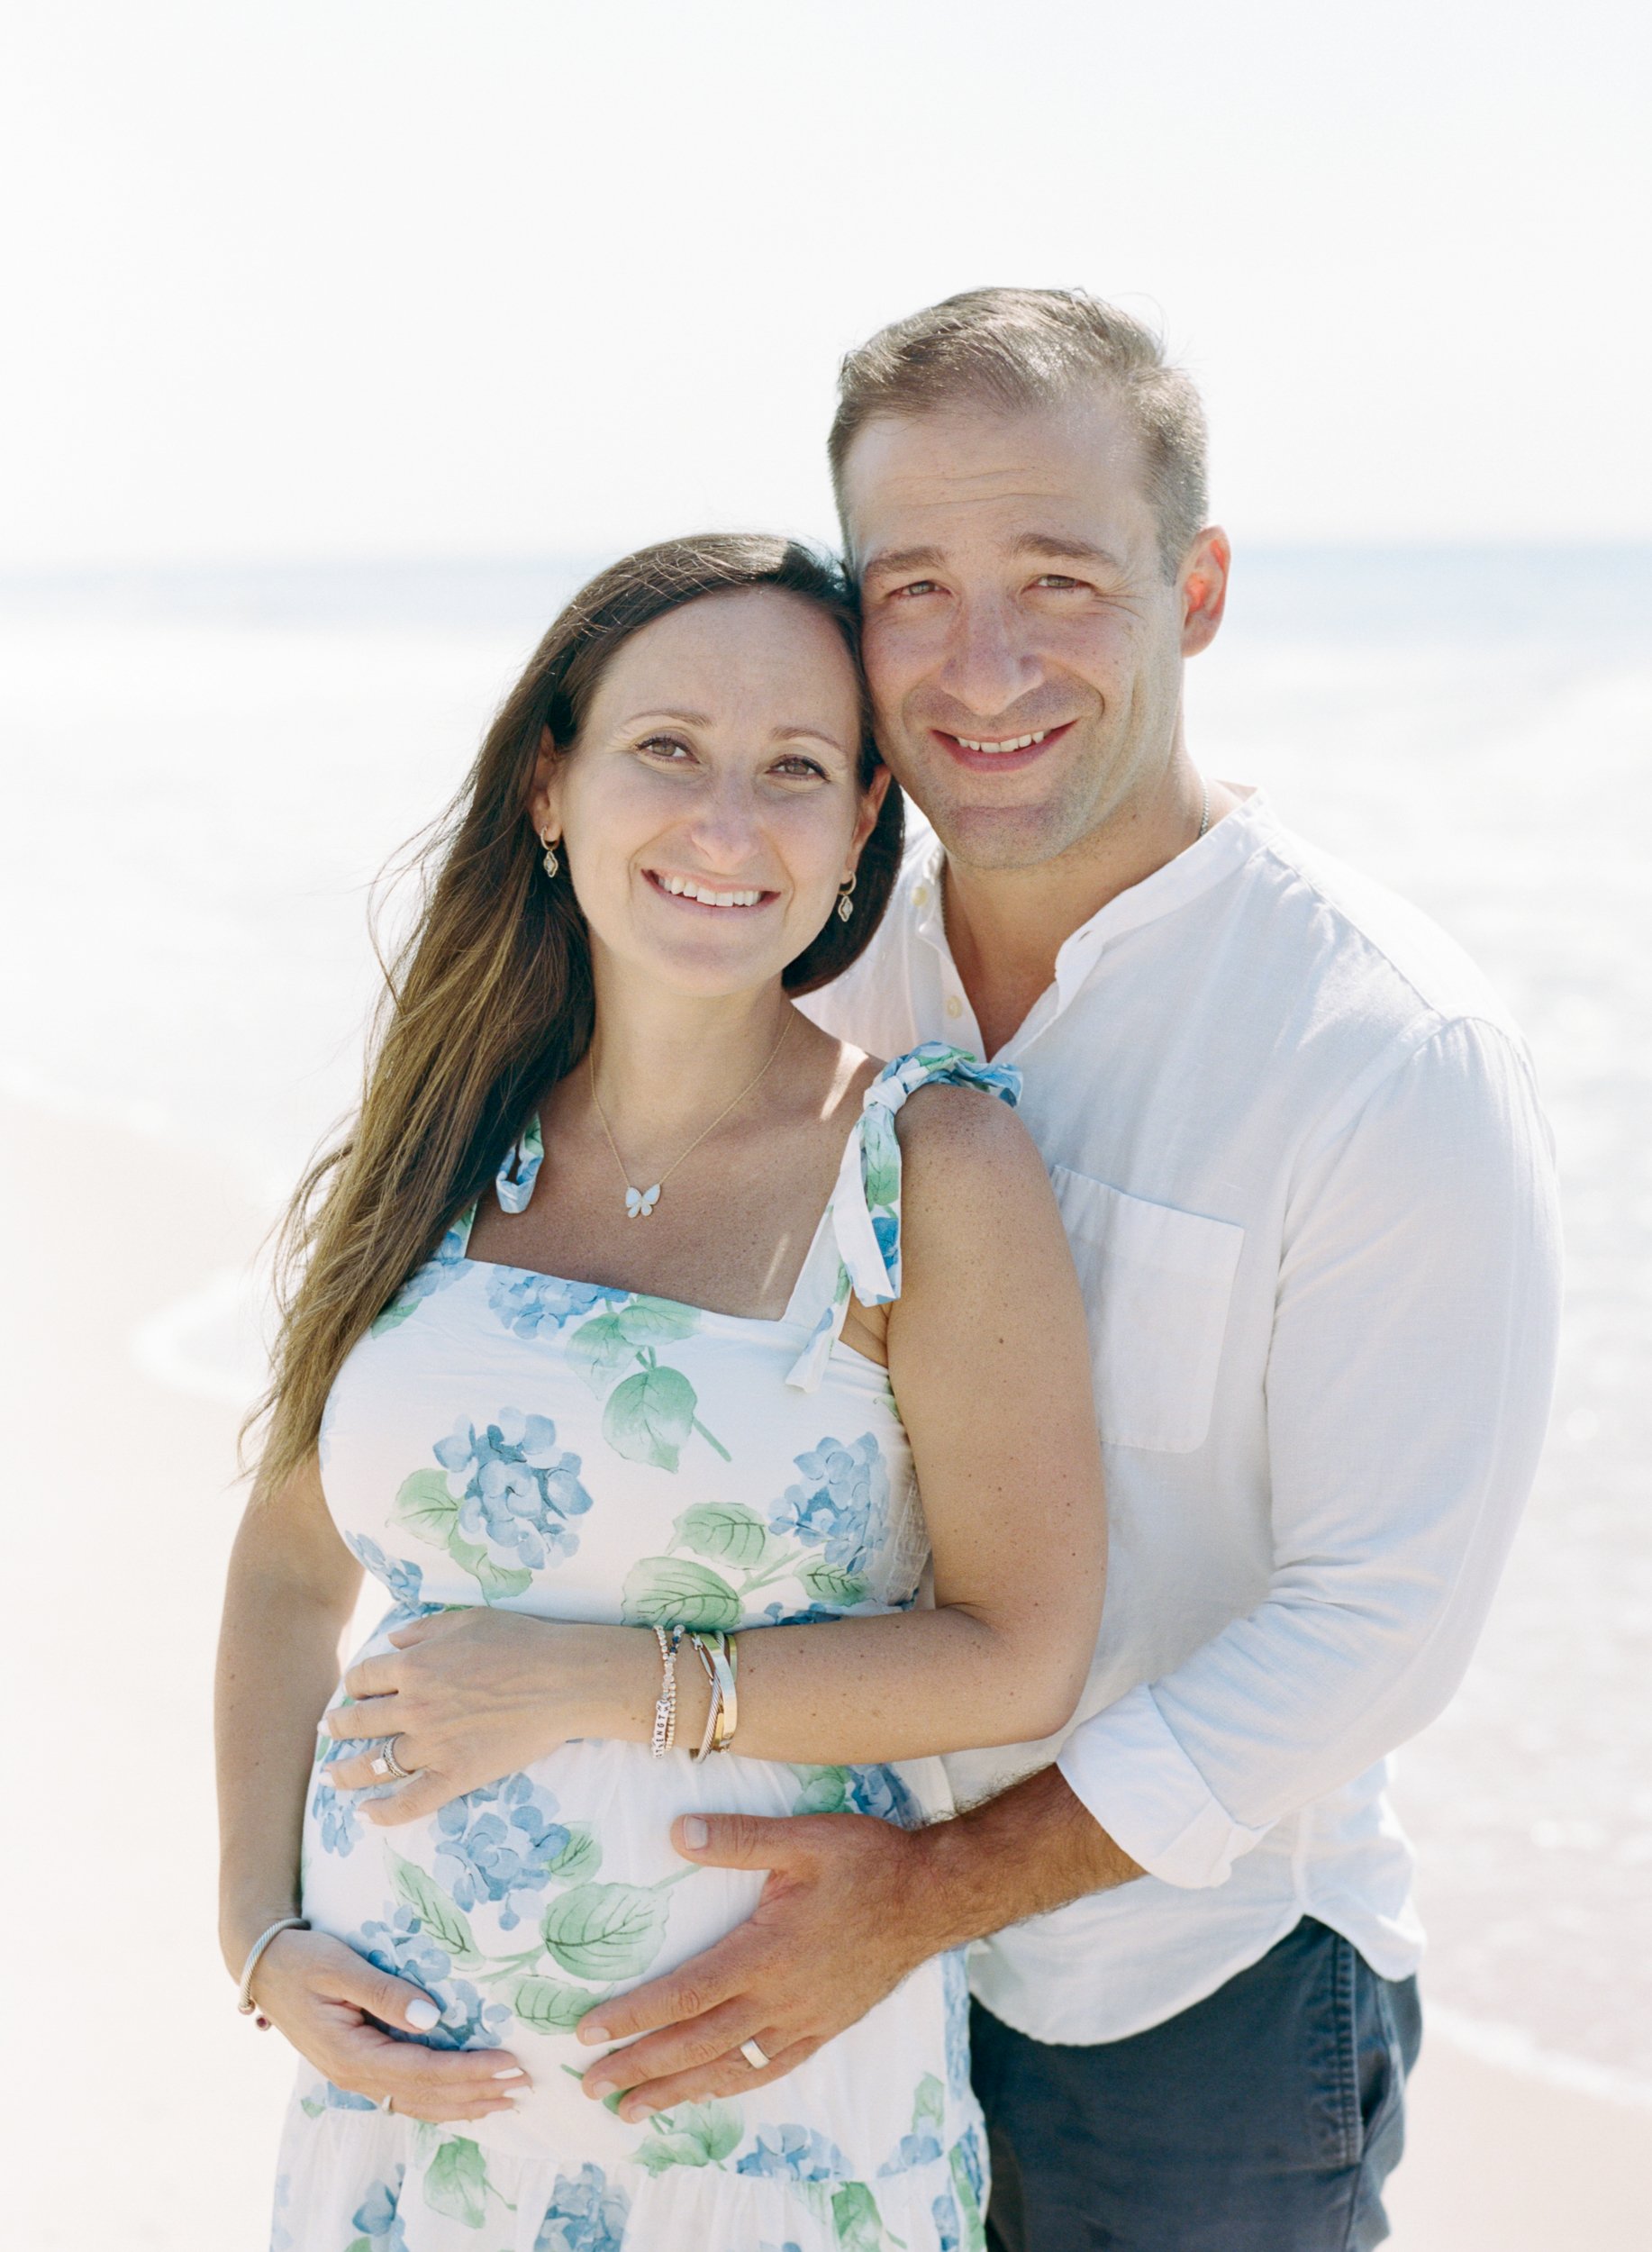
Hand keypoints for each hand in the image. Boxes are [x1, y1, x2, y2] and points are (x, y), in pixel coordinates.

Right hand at [249, 1928, 529, 2122]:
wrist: (262, 1966)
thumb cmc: (302, 1958)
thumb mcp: (340, 1966)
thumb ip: (384, 1992)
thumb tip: (433, 2017)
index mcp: (351, 2053)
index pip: (422, 2071)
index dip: (468, 2071)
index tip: (508, 2063)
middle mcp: (354, 2075)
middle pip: (426, 2096)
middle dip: (477, 2093)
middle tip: (525, 2086)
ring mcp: (354, 2076)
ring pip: (417, 2103)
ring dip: (464, 2103)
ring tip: (506, 2100)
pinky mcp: (358, 2067)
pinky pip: (405, 2095)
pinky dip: (440, 2100)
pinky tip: (464, 2099)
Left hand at [323, 1608, 601, 1821]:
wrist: (561, 1679)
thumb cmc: (519, 1641)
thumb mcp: (466, 1619)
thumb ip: (422, 1630)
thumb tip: (389, 1640)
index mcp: (413, 1666)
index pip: (363, 1679)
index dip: (353, 1685)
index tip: (353, 1691)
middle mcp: (413, 1707)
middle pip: (358, 1722)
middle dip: (337, 1728)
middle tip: (327, 1733)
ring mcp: (432, 1745)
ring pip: (374, 1764)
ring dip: (346, 1773)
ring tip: (331, 1778)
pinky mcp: (455, 1775)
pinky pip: (410, 1801)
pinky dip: (384, 1813)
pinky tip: (366, 1816)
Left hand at [575, 1809, 939, 2121]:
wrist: (933, 1898)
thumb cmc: (868, 1861)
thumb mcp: (805, 1837)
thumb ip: (740, 1839)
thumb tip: (678, 1831)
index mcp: (767, 1953)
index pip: (686, 1994)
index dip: (634, 2016)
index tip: (587, 2031)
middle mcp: (781, 1998)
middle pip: (696, 2044)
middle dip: (640, 2067)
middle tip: (588, 2085)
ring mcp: (805, 2020)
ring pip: (730, 2067)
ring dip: (677, 2090)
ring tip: (632, 2109)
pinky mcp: (826, 2027)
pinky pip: (770, 2069)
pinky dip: (731, 2086)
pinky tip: (709, 2092)